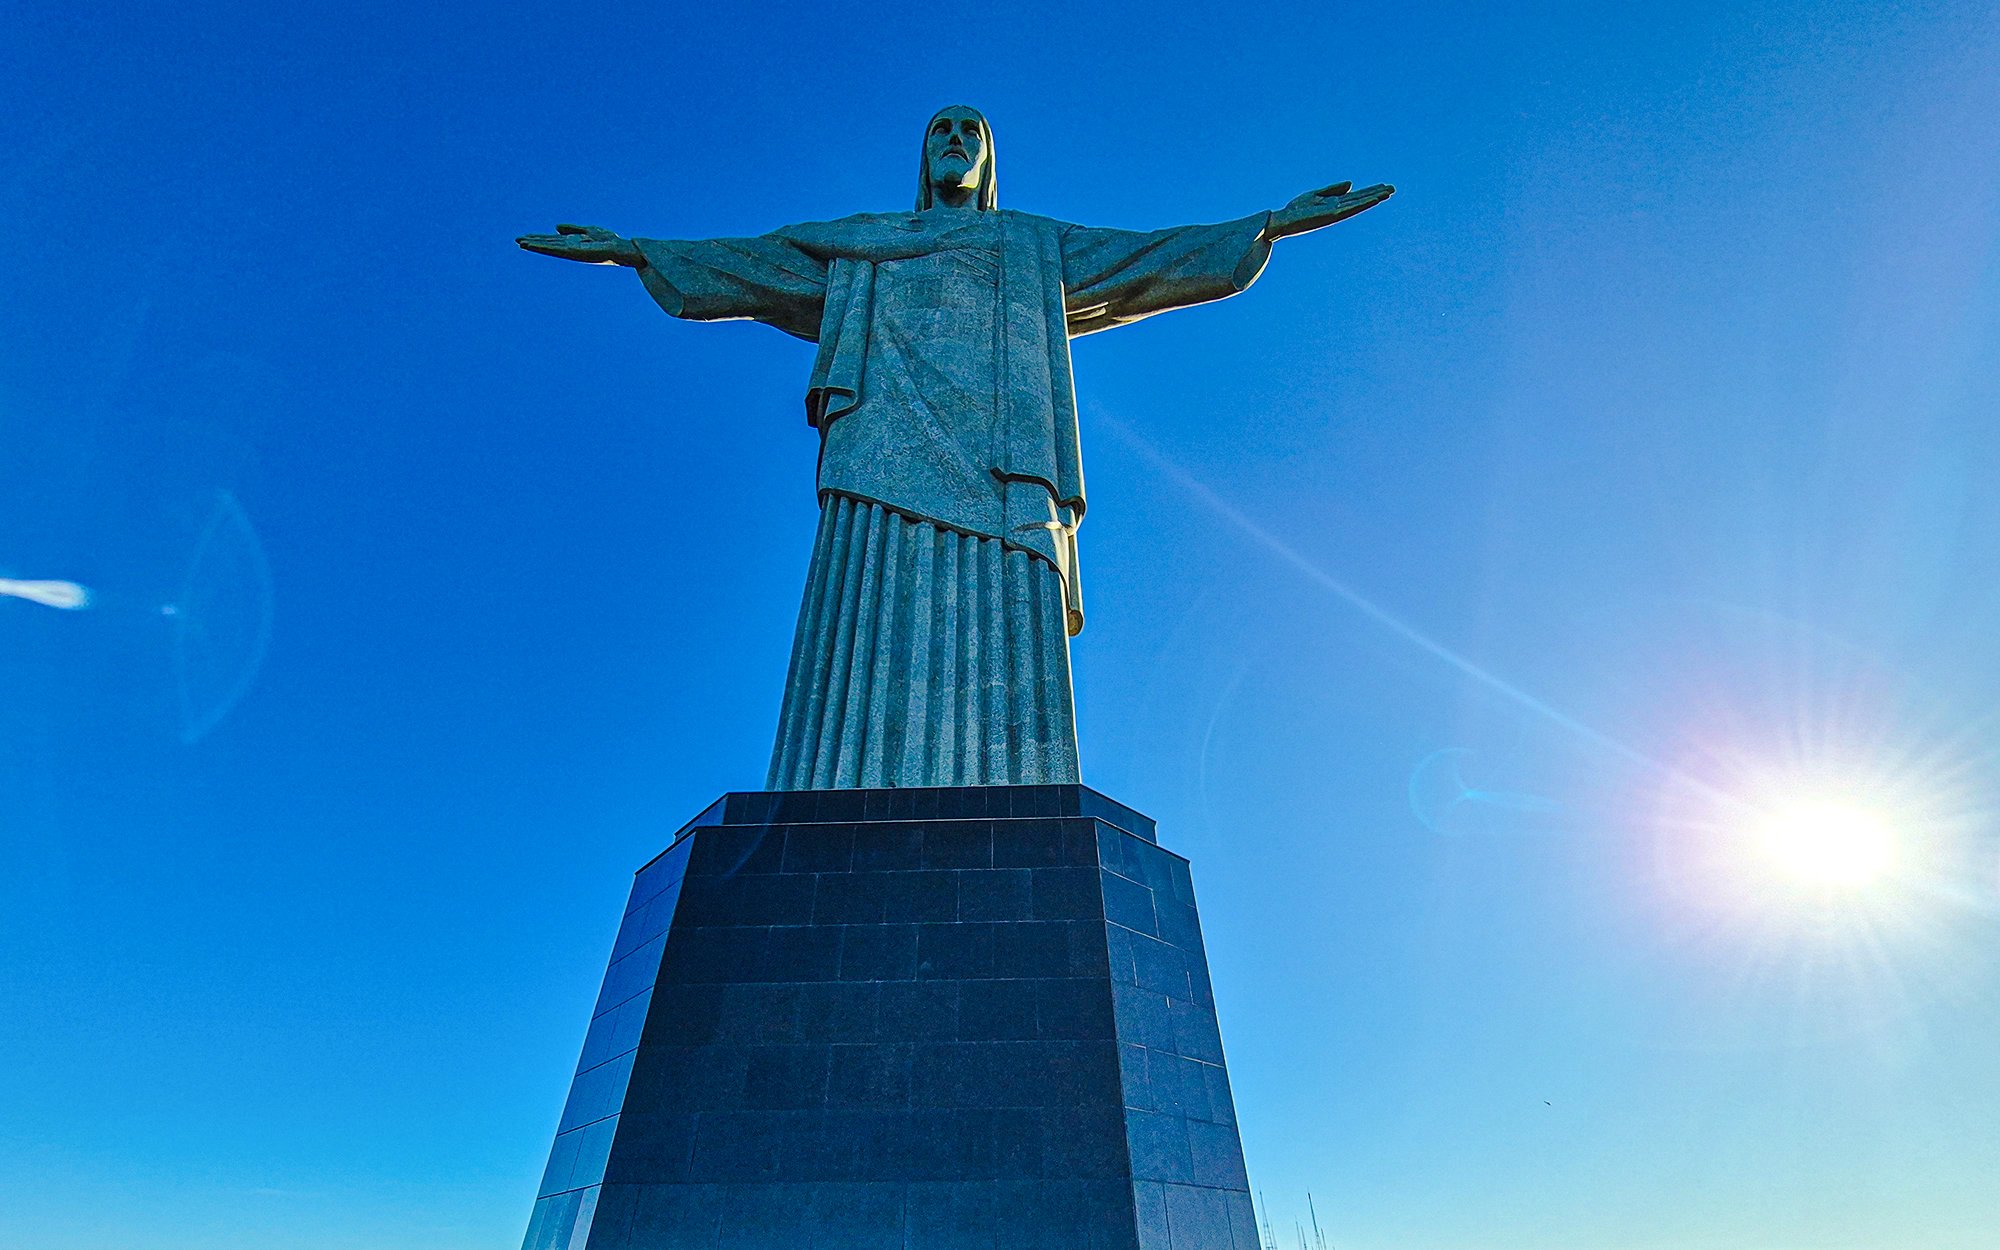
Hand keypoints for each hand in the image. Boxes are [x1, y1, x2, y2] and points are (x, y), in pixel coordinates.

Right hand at [515, 223, 643, 265]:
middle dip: (534, 242)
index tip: (524, 238)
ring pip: (552, 247)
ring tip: (522, 243)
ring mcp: (574, 250)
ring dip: (537, 245)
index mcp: (573, 243)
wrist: (623, 249)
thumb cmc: (609, 241)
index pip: (552, 240)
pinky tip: (543, 245)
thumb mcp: (589, 230)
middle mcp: (572, 248)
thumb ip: (573, 229)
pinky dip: (549, 246)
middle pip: (549, 244)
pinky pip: (560, 248)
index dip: (539, 238)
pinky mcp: (578, 251)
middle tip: (516, 240)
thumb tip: (556, 227)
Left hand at [1265, 181, 1394, 239]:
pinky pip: (1349, 208)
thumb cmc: (1296, 209)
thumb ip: (1333, 189)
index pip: (1356, 196)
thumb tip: (1351, 184)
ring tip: (1387, 193)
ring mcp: (1335, 213)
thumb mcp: (1316, 194)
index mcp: (1335, 204)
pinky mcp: (1330, 215)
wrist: (1282, 220)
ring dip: (1372, 198)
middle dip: (1376, 194)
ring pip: (1357, 204)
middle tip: (1393, 188)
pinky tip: (1369, 199)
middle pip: (1360, 200)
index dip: (1370, 191)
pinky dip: (1360, 204)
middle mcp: (1338, 209)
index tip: (1384, 186)